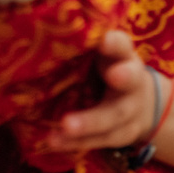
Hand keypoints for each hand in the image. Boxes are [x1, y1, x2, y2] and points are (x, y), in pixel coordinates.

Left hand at [44, 29, 158, 152]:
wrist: (143, 103)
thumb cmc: (108, 69)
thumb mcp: (101, 54)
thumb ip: (81, 46)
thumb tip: (30, 29)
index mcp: (123, 55)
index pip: (122, 45)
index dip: (115, 43)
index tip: (105, 40)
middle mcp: (132, 81)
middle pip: (129, 81)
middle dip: (122, 78)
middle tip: (114, 75)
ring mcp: (130, 111)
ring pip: (114, 118)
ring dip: (90, 124)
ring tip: (65, 128)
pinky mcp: (121, 134)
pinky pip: (100, 140)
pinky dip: (76, 143)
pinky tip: (54, 142)